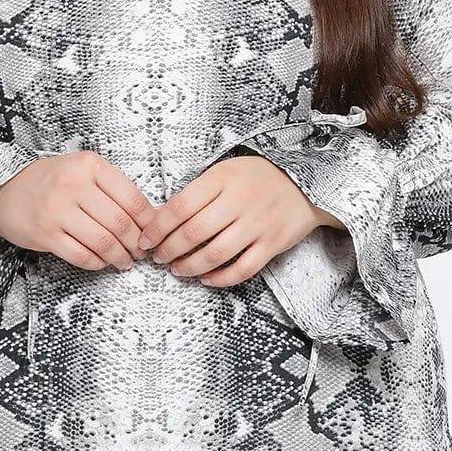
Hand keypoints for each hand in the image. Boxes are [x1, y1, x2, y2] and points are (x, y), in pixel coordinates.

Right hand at [0, 150, 156, 271]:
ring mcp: (57, 210)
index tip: (152, 233)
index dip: (148, 222)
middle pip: (120, 223)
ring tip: (124, 262)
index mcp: (88, 165)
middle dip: (136, 244)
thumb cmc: (50, 182)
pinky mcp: (45, 234)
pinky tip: (101, 262)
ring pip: (103, 242)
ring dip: (119, 257)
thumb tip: (148, 217)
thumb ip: (111, 187)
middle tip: (140, 253)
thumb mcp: (80, 170)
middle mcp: (73, 184)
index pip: (132, 198)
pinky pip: (82, 255)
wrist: (5, 197)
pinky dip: (97, 263)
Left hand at [135, 154, 345, 286]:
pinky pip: (243, 269)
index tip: (144, 241)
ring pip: (216, 254)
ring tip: (177, 270)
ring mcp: (257, 224)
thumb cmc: (256, 177)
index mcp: (221, 179)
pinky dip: (221, 278)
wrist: (306, 183)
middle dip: (169, 250)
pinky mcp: (273, 244)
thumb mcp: (224, 171)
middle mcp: (238, 201)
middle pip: (194, 233)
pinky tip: (206, 279)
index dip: (157, 228)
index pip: (180, 207)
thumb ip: (199, 192)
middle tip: (158, 258)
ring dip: (190, 266)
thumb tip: (163, 219)